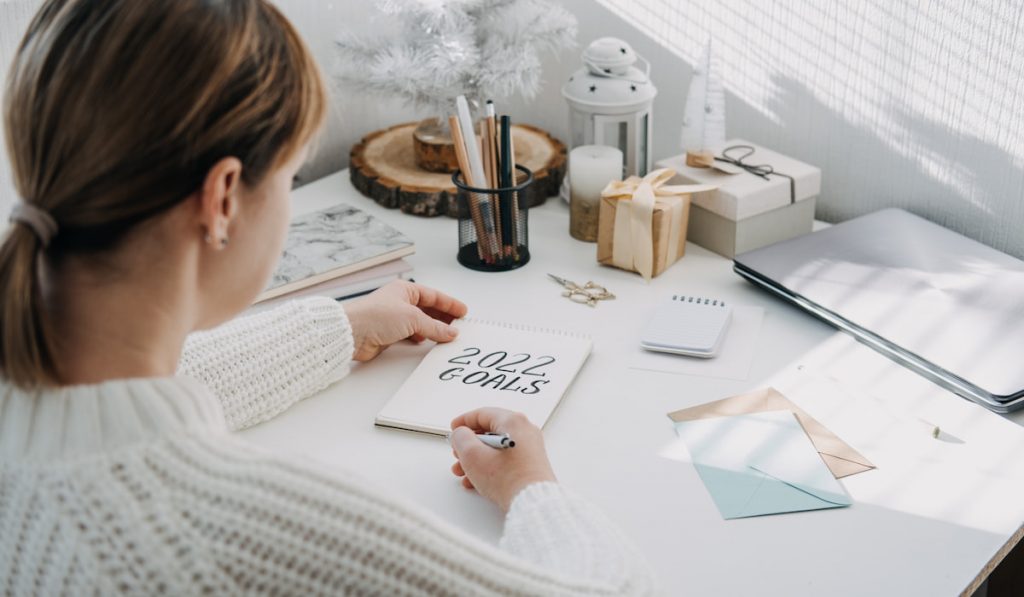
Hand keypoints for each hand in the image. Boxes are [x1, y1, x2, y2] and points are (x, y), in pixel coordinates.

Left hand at [343, 281, 467, 361]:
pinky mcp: (389, 334)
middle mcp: (399, 302)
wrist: (352, 333)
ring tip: (447, 336)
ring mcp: (394, 318)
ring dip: (432, 329)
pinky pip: (410, 335)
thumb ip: (434, 327)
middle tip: (458, 325)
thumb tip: (451, 332)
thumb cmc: (375, 316)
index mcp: (405, 290)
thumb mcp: (412, 318)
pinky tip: (426, 342)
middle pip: (427, 309)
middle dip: (443, 317)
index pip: (433, 296)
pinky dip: (420, 338)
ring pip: (420, 323)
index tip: (463, 312)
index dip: (449, 304)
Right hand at [449, 408, 556, 511]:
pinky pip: (505, 458)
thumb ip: (461, 438)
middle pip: (489, 431)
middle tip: (458, 453)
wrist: (532, 502)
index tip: (454, 429)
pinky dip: (490, 465)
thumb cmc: (509, 480)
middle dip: (469, 445)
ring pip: (496, 447)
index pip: (483, 413)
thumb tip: (460, 434)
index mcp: (513, 421)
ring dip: (477, 458)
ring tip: (464, 472)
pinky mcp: (531, 462)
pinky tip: (477, 480)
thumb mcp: (472, 455)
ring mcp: (530, 447)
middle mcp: (525, 430)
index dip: (464, 421)